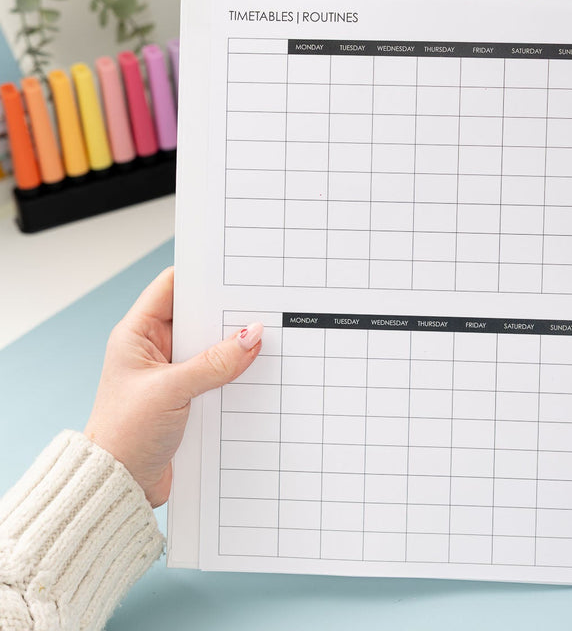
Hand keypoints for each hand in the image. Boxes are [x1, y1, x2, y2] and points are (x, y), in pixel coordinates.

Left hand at [84, 267, 262, 506]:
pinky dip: (233, 370)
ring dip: (232, 345)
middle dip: (225, 312)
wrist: (119, 485)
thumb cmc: (125, 434)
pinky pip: (215, 372)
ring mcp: (171, 371)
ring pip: (209, 345)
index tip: (233, 274)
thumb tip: (251, 336)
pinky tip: (255, 369)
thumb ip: (214, 363)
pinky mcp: (186, 395)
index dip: (200, 276)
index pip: (170, 286)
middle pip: (196, 315)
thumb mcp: (172, 391)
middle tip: (259, 307)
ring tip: (263, 337)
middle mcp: (154, 348)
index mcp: (137, 334)